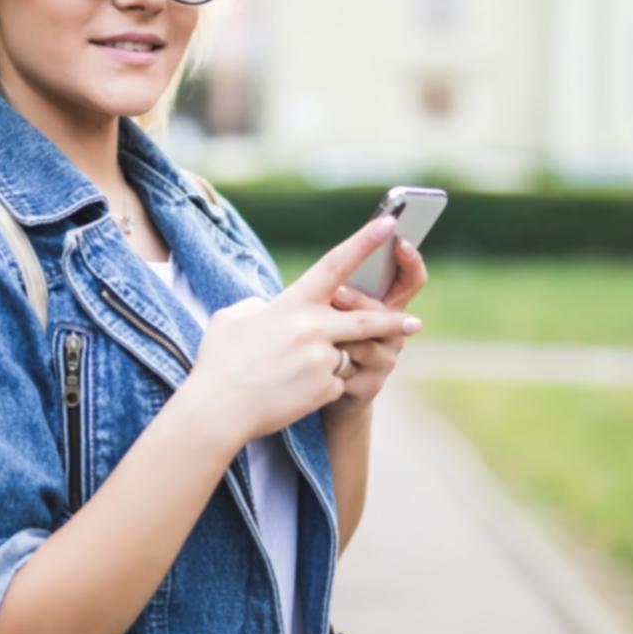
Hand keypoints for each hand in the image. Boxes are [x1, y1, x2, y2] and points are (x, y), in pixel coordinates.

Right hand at [181, 214, 423, 449]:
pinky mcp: (326, 389)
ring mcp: (322, 359)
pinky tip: (289, 396)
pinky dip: (316, 390)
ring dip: (326, 366)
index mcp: (292, 304)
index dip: (364, 242)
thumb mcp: (232, 319)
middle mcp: (313, 328)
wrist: (218, 409)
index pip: (335, 264)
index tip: (388, 224)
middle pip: (366, 320)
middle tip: (414, 322)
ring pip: (343, 357)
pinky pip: (333, 385)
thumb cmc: (219, 361)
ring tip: (293, 376)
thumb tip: (267, 308)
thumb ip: (258, 308)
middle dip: (393, 321)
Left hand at [322, 227, 428, 424]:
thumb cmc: (327, 339)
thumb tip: (335, 285)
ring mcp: (386, 359)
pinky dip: (328, 365)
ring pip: (365, 342)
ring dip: (337, 338)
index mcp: (387, 305)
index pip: (411, 279)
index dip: (411, 260)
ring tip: (314, 335)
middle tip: (337, 294)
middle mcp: (394, 331)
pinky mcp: (371, 385)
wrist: (321, 389)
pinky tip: (311, 366)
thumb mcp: (334, 311)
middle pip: (385, 311)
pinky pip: (350, 369)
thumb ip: (341, 293)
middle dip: (359, 302)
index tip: (401, 240)